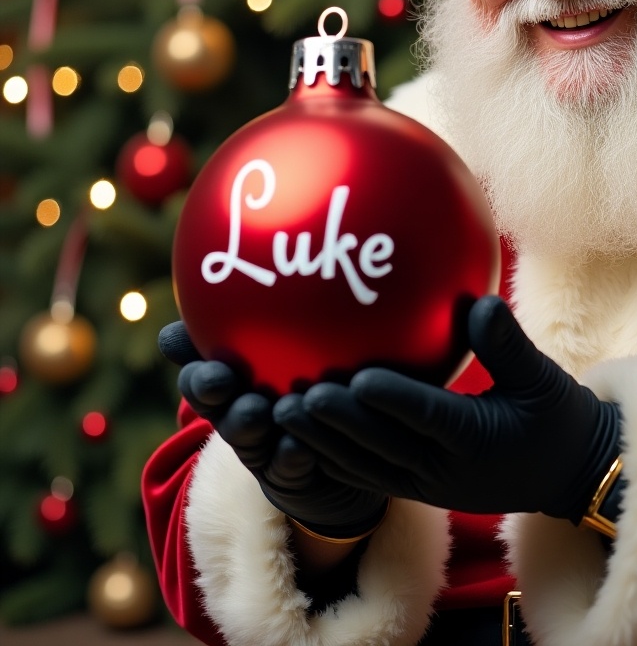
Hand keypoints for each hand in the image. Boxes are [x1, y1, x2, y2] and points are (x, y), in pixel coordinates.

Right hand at [158, 321, 386, 536]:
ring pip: (248, 436)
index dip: (197, 368)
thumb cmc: (308, 376)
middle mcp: (241, 414)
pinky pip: (290, 466)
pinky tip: (302, 444)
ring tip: (262, 410)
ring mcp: (263, 448)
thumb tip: (230, 262)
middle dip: (213, 394)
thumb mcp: (284, 341)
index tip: (204, 356)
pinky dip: (292, 453)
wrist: (338, 447)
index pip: (201, 374)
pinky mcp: (291, 476)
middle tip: (222, 380)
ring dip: (249, 423)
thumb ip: (256, 310)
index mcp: (233, 384)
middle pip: (216, 404)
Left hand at [274, 296, 619, 520]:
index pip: (428, 417)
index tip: (358, 377)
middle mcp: (446, 470)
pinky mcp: (417, 489)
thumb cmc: (555, 418)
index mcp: (477, 440)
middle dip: (338, 425)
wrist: (566, 474)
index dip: (392, 399)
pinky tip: (300, 435)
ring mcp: (428, 485)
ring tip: (283, 414)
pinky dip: (333, 458)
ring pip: (366, 468)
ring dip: (324, 444)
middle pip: (383, 448)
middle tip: (299, 397)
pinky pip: (369, 476)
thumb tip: (479, 300)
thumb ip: (508, 343)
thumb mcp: (543, 378)